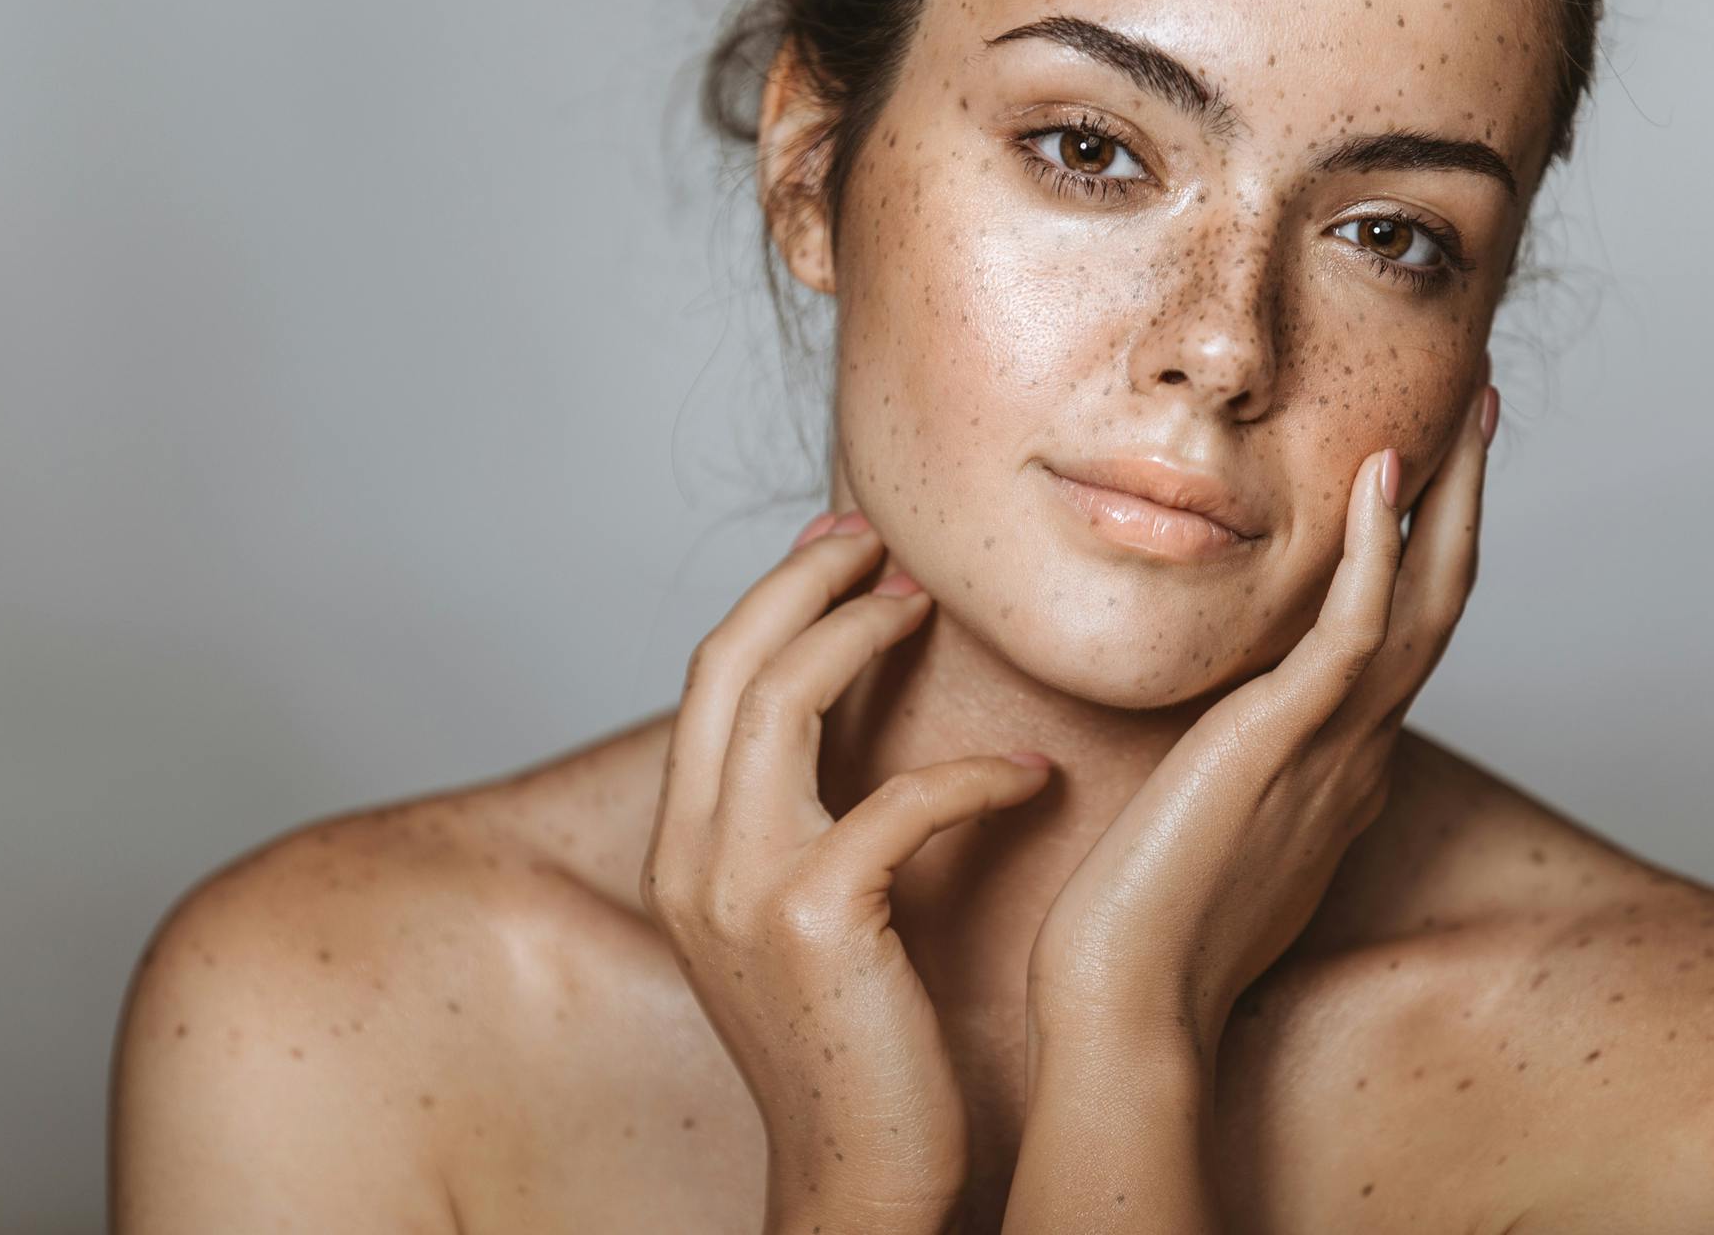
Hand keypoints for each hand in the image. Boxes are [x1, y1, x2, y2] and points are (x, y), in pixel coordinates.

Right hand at [640, 512, 1054, 1234]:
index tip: (842, 551)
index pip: (710, 680)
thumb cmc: (855, 1047)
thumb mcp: (801, 917)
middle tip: (882, 543)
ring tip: (932, 607)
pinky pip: (895, 797)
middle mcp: (691, 855)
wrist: (856, 1177)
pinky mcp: (814, 918)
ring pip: (782, 697)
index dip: (775, 599)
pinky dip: (971, 774)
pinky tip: (1029, 779)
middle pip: (728, 660)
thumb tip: (853, 730)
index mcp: (684, 848)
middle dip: (804, 581)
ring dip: (863, 634)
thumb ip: (804, 824)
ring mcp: (740, 885)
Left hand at [1025, 378, 1497, 1056]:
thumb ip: (1243, 781)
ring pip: (1422, 603)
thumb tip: (1234, 747)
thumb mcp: (1216, 833)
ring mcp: (1333, 747)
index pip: (1401, 641)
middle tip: (1482, 416)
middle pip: (1438, 605)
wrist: (1128, 1001)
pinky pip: (1351, 631)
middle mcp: (1359, 752)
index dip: (1425, 555)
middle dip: (1465, 505)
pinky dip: (1374, 551)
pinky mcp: (1285, 742)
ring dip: (1449, 501)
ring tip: (1468, 412)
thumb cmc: (1148, 928)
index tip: (1425, 480)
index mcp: (1341, 769)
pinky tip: (1381, 478)